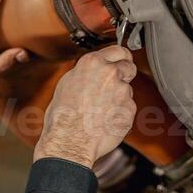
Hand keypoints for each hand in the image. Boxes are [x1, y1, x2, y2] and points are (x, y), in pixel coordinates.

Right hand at [33, 47, 137, 168]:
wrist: (71, 142)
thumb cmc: (63, 118)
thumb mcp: (67, 85)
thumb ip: (85, 74)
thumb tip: (92, 73)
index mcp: (92, 63)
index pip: (118, 50)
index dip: (121, 57)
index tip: (122, 60)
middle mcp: (110, 73)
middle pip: (129, 66)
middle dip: (124, 74)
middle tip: (114, 86)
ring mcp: (122, 91)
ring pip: (127, 89)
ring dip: (119, 97)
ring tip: (101, 111)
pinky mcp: (130, 109)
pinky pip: (128, 107)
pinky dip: (120, 113)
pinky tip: (105, 120)